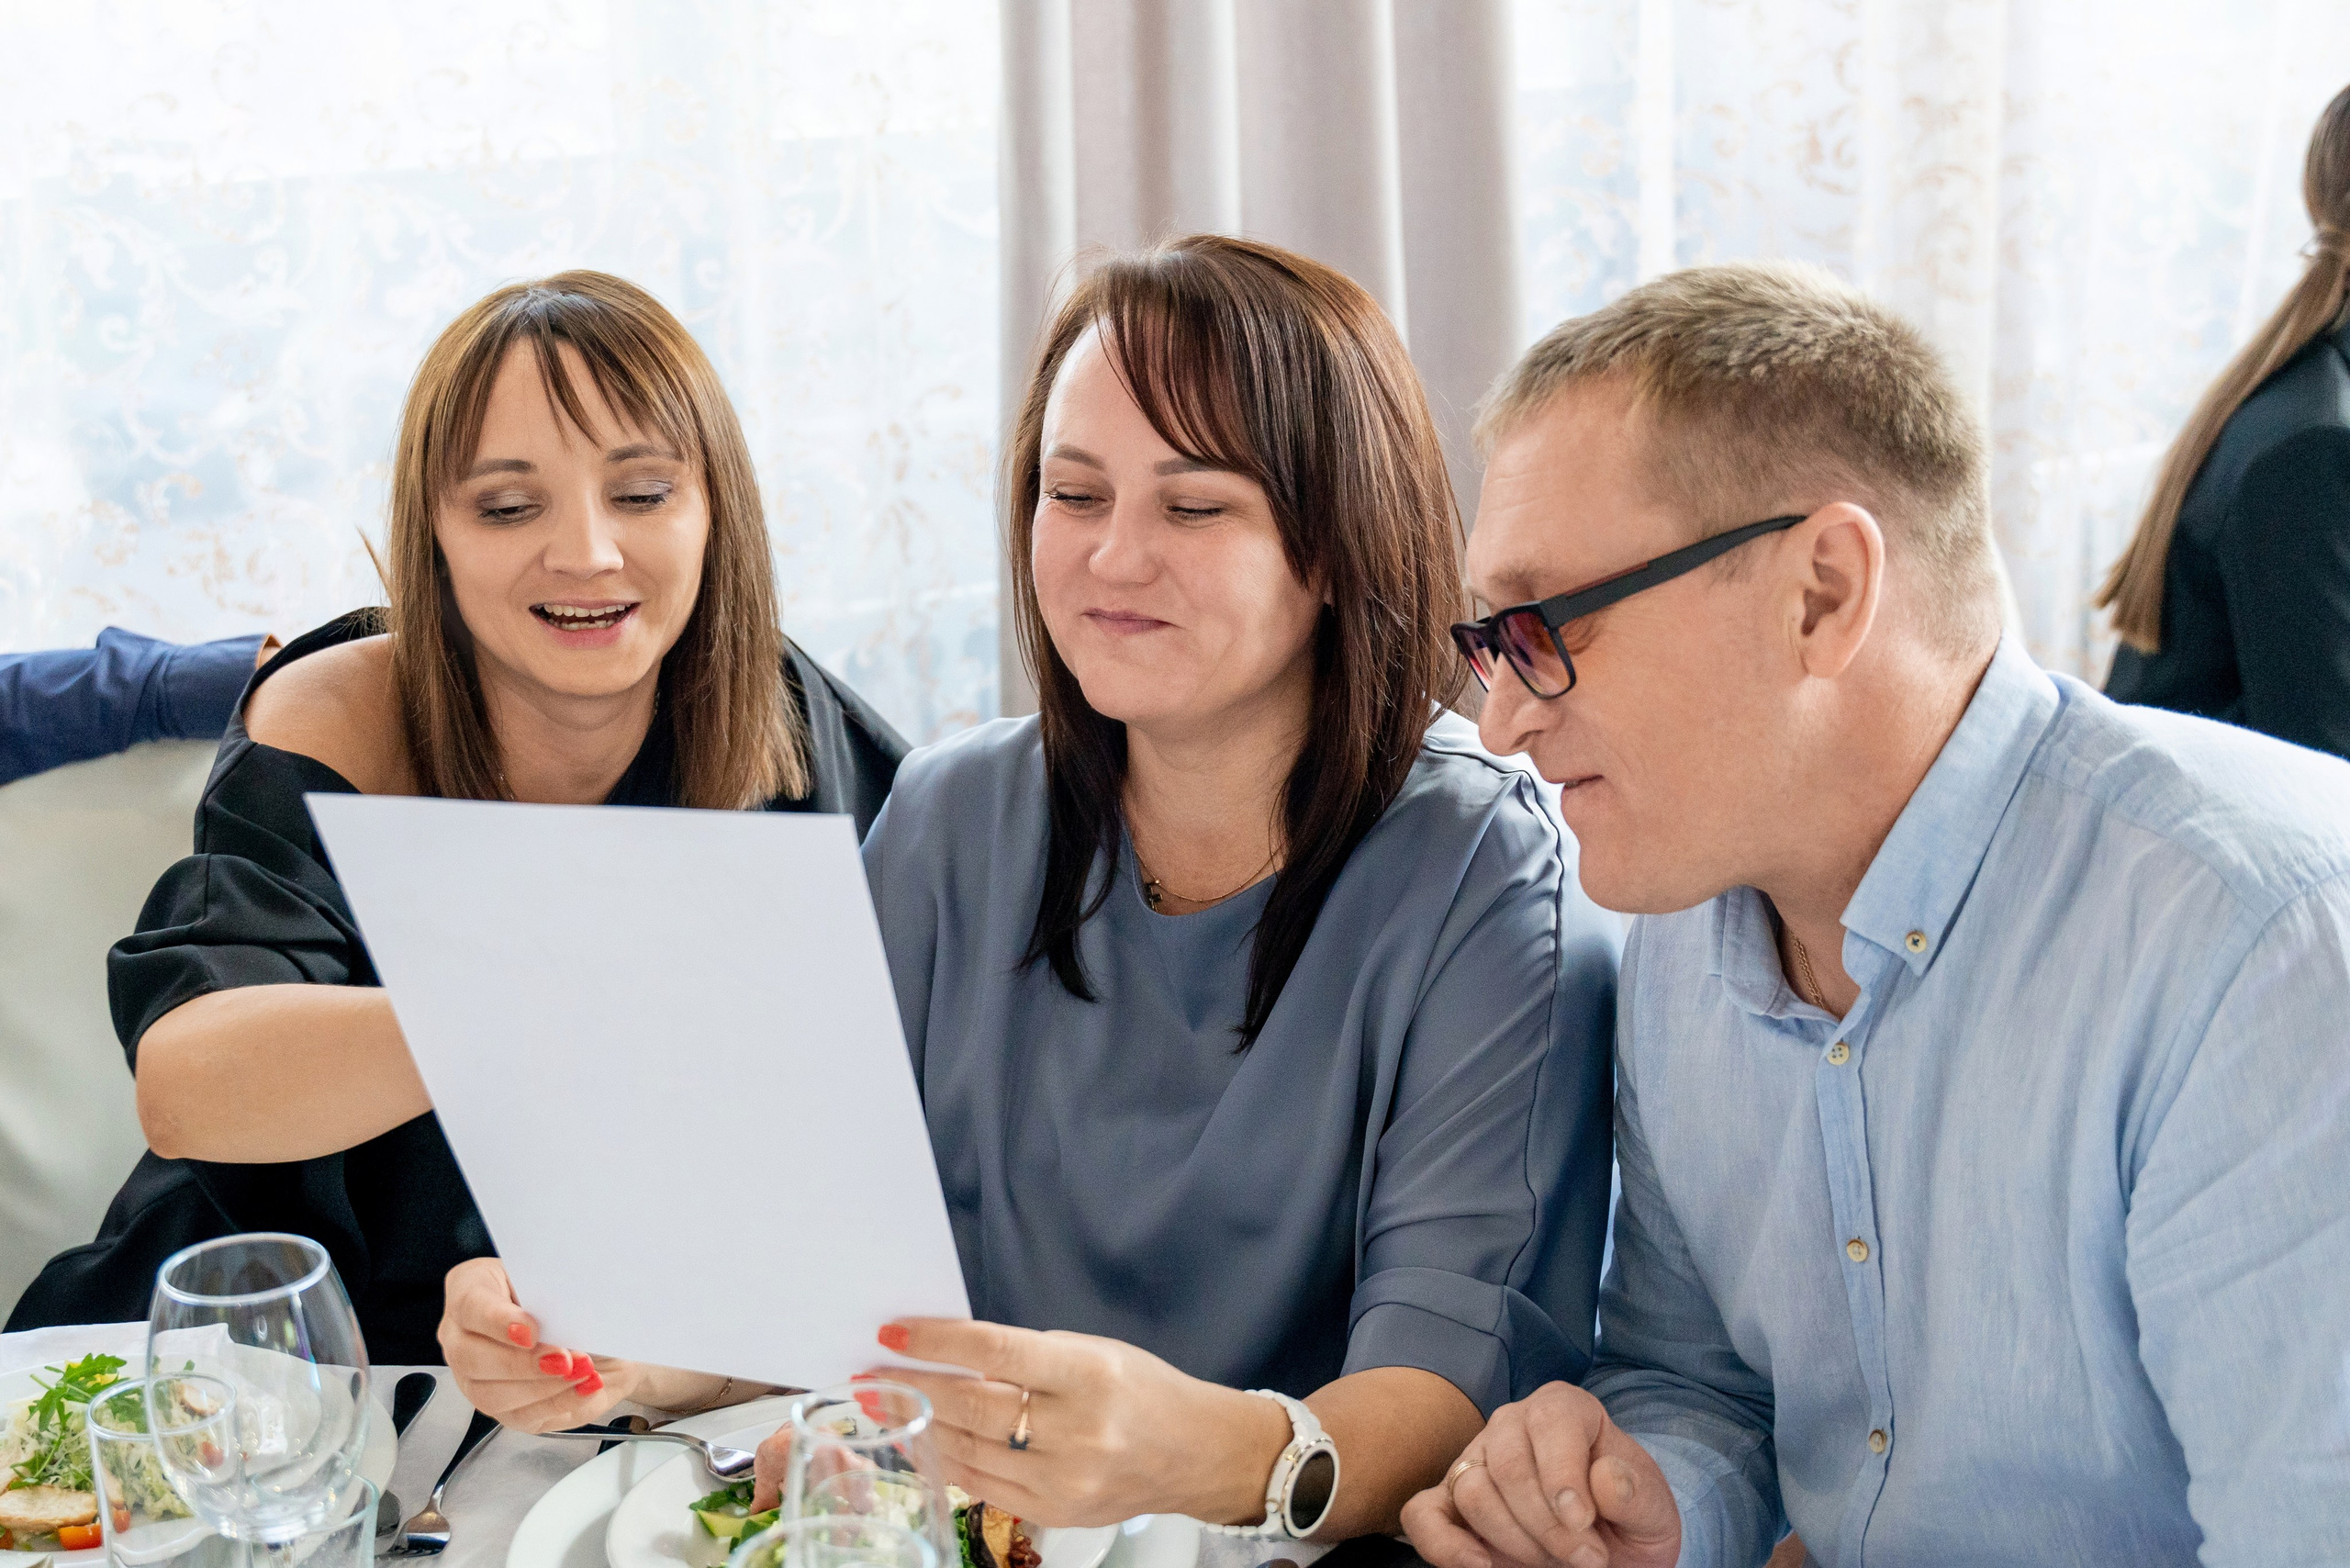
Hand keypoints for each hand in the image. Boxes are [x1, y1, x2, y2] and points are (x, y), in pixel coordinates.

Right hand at [436, 1258, 646, 1431]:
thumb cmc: (562, 1291)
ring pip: (490, 1395)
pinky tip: (585, 1387)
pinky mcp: (502, 1407)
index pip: (470, 1305)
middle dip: (523, 1363)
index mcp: (471, 1289)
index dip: (498, 1321)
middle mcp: (462, 1337)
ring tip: (581, 1372)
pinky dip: (557, 1403)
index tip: (531, 1330)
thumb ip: (558, 1287)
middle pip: (471, 1358)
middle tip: (564, 1359)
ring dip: (542, 1387)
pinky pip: (520, 1415)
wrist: (585, 1320)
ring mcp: (475, 1377)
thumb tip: (573, 1306)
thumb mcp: (560, 1276)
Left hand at [875, 1319, 1289, 1529]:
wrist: (1195, 1454)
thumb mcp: (1092, 1351)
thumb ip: (1027, 1355)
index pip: (995, 1351)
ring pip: (969, 1450)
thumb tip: (953, 1354)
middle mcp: (1076, 1430)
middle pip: (973, 1406)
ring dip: (921, 1426)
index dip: (936, 1342)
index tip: (893, 1333)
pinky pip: (982, 1485)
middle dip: (914, 1387)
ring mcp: (1063, 1479)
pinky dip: (949, 1460)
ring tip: (888, 1405)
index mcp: (1087, 1374)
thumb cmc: (1142, 1390)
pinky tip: (927, 1441)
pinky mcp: (1054, 1512)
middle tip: (872, 1375)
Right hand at [1400, 1383, 1676, 1567]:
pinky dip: (1443, 1544)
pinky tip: (1480, 1565)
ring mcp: (1474, 1462)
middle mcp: (1512, 1425)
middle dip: (1546, 1524)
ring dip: (1514, 1540)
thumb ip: (1637, 1492)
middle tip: (1588, 1560)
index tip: (1584, 1523)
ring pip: (1473, 1492)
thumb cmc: (1627, 1522)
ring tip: (1554, 1562)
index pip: (1550, 1423)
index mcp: (1563, 1409)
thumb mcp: (1653, 1511)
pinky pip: (1421, 1515)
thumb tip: (1605, 1478)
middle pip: (1509, 1465)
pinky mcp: (1448, 1504)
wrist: (1608, 1553)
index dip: (1563, 1476)